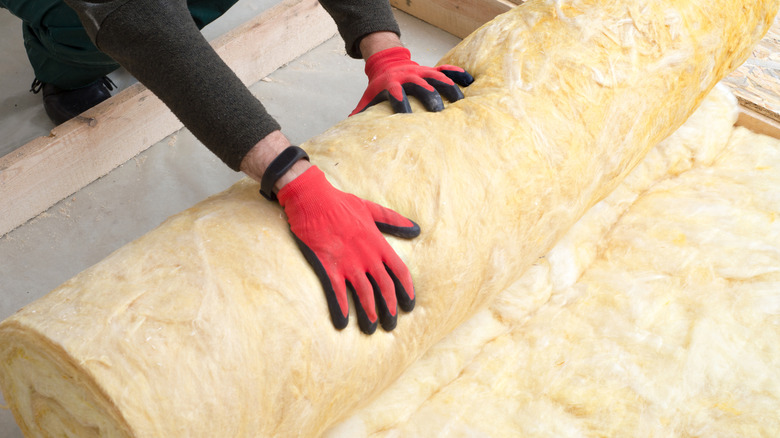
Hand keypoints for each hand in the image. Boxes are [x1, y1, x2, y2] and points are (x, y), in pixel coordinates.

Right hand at [277, 166, 419, 333]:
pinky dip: (342, 309)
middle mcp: (367, 256)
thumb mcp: (371, 209)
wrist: (312, 199)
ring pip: (364, 294)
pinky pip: (337, 292)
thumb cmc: (341, 203)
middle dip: (390, 308)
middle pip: (385, 287)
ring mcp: (348, 263)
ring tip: (371, 327)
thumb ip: (393, 220)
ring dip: (369, 313)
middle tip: (392, 324)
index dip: (407, 289)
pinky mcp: (328, 266)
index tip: (410, 303)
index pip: (400, 271)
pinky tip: (343, 322)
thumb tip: (416, 228)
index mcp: (378, 243)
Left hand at [350, 46, 473, 115]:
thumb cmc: (379, 86)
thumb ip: (362, 112)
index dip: (401, 105)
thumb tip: (350, 128)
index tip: (407, 118)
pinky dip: (458, 73)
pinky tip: (470, 81)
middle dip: (429, 97)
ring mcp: (422, 71)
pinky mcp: (432, 69)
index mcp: (392, 84)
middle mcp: (409, 76)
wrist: (387, 62)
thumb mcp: (369, 97)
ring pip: (437, 77)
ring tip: (461, 100)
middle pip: (420, 85)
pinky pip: (447, 69)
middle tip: (438, 111)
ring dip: (449, 87)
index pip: (396, 95)